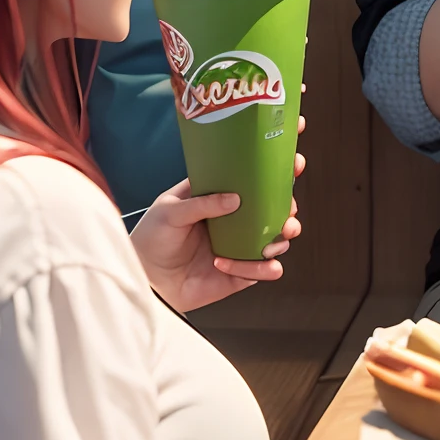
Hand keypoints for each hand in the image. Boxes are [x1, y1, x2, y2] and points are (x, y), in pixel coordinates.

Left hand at [132, 150, 304, 312]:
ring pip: (278, 239)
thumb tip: (234, 198)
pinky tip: (227, 264)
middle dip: (289, 205)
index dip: (277, 166)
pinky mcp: (241, 272)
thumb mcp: (169, 211)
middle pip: (275, 206)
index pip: (253, 176)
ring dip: (282, 238)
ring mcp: (240, 245)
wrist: (145, 282)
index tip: (294, 157)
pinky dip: (256, 268)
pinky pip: (263, 270)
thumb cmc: (151, 240)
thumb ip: (202, 203)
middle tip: (289, 208)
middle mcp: (235, 219)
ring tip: (272, 240)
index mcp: (220, 195)